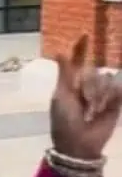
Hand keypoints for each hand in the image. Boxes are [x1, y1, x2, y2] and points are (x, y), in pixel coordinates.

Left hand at [50, 35, 121, 158]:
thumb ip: (64, 73)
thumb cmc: (64, 120)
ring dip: (98, 96)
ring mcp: (103, 93)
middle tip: (83, 103)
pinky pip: (117, 91)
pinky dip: (109, 100)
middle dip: (88, 86)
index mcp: (71, 83)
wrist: (79, 143)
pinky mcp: (115, 102)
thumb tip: (60, 50)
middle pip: (93, 71)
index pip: (78, 60)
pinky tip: (101, 110)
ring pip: (106, 80)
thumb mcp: (62, 95)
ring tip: (91, 111)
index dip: (81, 47)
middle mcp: (88, 85)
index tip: (84, 33)